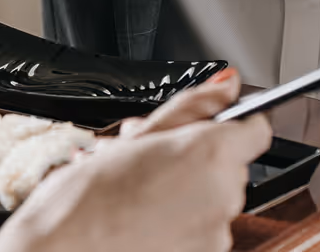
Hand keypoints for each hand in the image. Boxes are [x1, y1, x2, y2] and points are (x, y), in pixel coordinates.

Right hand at [0, 69, 271, 251]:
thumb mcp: (137, 134)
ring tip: (134, 184)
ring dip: (181, 187)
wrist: (65, 249)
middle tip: (145, 152)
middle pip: (226, 161)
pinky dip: (179, 218)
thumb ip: (193, 105)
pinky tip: (141, 211)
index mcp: (211, 154)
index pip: (254, 127)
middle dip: (190, 154)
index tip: (207, 123)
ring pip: (211, 194)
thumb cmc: (89, 197)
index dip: (229, 121)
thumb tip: (228, 84)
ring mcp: (218, 231)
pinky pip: (202, 226)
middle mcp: (224, 194)